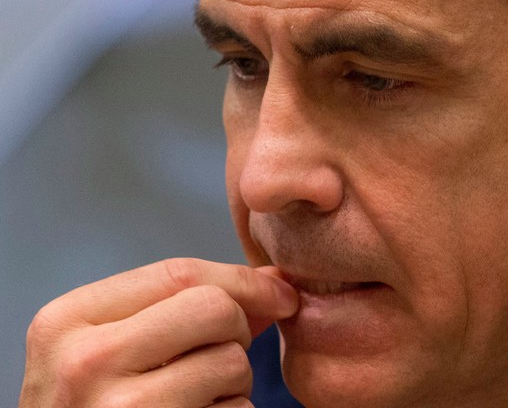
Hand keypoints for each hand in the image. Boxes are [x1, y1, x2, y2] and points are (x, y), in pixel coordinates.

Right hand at [19, 258, 298, 406]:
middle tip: (217, 359)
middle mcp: (85, 362)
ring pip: (233, 363)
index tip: (282, 294)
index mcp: (65, 321)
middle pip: (215, 309)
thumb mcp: (111, 348)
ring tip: (198, 399)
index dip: (243, 280)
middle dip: (236, 331)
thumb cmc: (95, 406)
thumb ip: (183, 306)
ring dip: (235, 383)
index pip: (178, 273)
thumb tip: (274, 280)